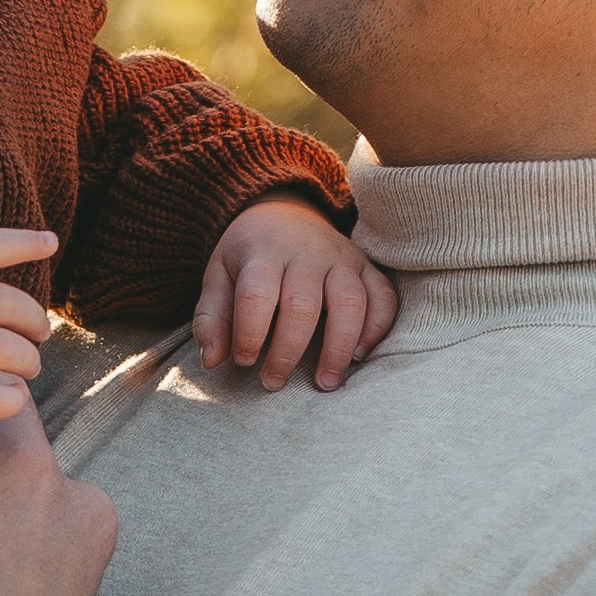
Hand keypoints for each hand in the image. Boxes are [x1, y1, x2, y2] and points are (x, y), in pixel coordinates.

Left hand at [195, 196, 393, 391]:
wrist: (285, 212)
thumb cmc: (249, 255)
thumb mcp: (219, 275)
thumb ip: (212, 317)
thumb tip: (212, 360)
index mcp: (264, 252)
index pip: (257, 294)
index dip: (249, 333)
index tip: (244, 361)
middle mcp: (307, 253)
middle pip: (303, 305)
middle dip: (288, 350)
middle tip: (274, 383)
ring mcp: (342, 258)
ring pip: (350, 302)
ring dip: (339, 347)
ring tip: (325, 382)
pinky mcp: (367, 266)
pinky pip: (383, 296)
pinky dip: (377, 328)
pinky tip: (360, 355)